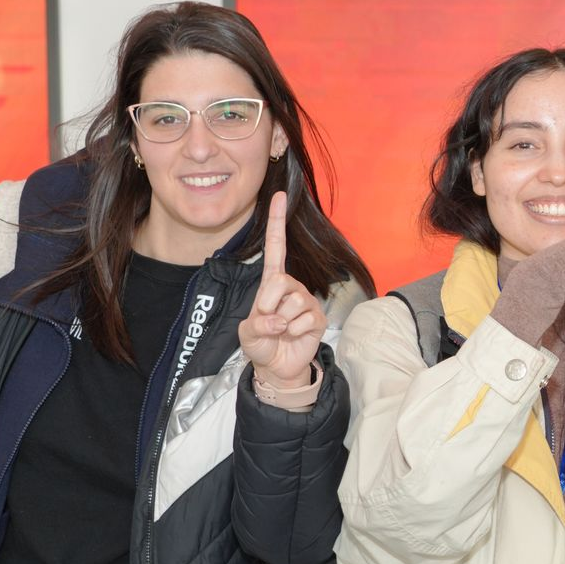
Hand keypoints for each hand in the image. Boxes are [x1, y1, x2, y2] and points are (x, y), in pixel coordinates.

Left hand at [238, 192, 324, 389]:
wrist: (277, 366)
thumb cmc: (261, 343)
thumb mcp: (247, 333)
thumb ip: (257, 324)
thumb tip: (280, 320)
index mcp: (272, 282)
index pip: (277, 247)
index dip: (278, 222)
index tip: (279, 196)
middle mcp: (292, 286)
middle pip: (280, 282)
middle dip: (267, 304)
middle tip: (267, 320)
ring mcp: (306, 301)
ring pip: (293, 302)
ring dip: (280, 322)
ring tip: (280, 330)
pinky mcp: (318, 318)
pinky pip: (304, 319)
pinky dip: (293, 332)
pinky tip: (293, 336)